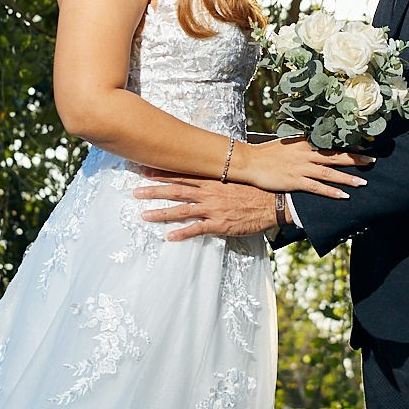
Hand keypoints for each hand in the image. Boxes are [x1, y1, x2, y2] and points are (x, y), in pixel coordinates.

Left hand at [135, 174, 280, 240]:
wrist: (272, 203)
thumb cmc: (254, 191)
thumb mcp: (233, 180)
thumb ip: (216, 179)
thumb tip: (203, 176)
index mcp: (212, 181)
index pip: (182, 175)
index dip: (163, 174)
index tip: (146, 171)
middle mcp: (209, 193)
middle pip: (176, 191)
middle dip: (154, 191)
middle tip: (136, 192)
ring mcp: (213, 209)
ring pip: (182, 210)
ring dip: (161, 212)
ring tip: (144, 215)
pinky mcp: (219, 224)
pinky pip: (197, 229)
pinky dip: (182, 233)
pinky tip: (169, 236)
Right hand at [231, 136, 371, 195]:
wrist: (250, 161)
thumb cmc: (267, 152)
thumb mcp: (287, 143)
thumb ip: (302, 144)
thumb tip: (315, 144)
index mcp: (305, 142)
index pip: (331, 142)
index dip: (348, 144)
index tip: (364, 145)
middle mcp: (306, 153)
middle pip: (336, 156)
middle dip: (355, 158)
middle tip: (372, 161)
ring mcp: (301, 168)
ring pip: (330, 172)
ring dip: (347, 177)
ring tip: (363, 182)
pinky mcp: (295, 181)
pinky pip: (318, 188)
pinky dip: (332, 191)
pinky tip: (344, 195)